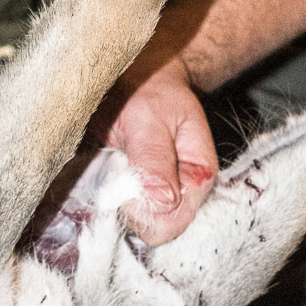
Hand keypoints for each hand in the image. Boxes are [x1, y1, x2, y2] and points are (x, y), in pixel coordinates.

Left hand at [98, 56, 218, 246]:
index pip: (169, 224)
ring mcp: (164, 197)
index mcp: (198, 177)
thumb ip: (154, 158)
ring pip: (135, 224)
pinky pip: (122, 214)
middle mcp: (185, 194)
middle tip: (116, 165)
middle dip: (128, 205)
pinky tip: (106, 171)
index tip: (122, 176)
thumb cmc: (148, 91)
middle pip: (153, 230)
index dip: (141, 208)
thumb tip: (162, 203)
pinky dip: (108, 198)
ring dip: (115, 200)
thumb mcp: (148, 117)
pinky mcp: (142, 196)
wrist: (141, 75)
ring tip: (112, 163)